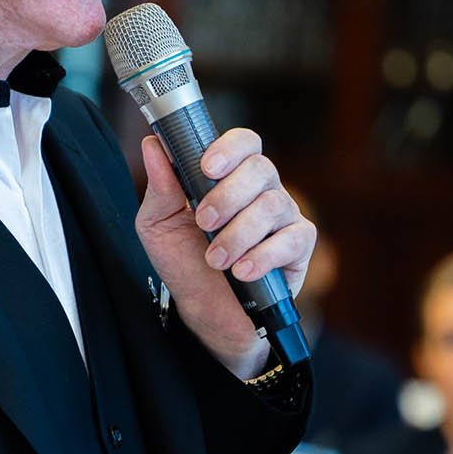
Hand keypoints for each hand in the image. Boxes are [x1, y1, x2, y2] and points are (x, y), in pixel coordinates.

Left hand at [135, 131, 314, 377]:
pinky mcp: (299, 246)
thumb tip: (153, 146)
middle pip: (261, 168)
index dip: (229, 148)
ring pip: (273, 205)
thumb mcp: (159, 224)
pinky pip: (293, 239)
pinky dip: (264, 255)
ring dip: (238, 233)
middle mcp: (262, 189)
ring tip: (214, 259)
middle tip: (203, 222)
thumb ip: (160, 187)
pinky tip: (242, 271)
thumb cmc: (183, 260)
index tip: (206, 168)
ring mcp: (284, 215)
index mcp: (230, 176)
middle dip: (228, 195)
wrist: (204, 310)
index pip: (244, 142)